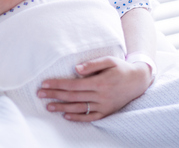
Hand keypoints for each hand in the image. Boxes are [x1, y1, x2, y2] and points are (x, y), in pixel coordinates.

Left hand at [37, 56, 152, 120]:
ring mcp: (104, 106)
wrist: (139, 81)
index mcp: (100, 82)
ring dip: (62, 107)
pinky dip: (78, 118)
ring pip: (79, 108)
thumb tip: (76, 69)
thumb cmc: (121, 68)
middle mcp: (101, 96)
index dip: (58, 84)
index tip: (44, 83)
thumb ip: (92, 64)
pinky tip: (66, 116)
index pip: (73, 84)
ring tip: (48, 106)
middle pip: (73, 96)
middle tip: (40, 94)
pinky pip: (90, 117)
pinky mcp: (107, 112)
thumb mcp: (109, 60)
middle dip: (54, 95)